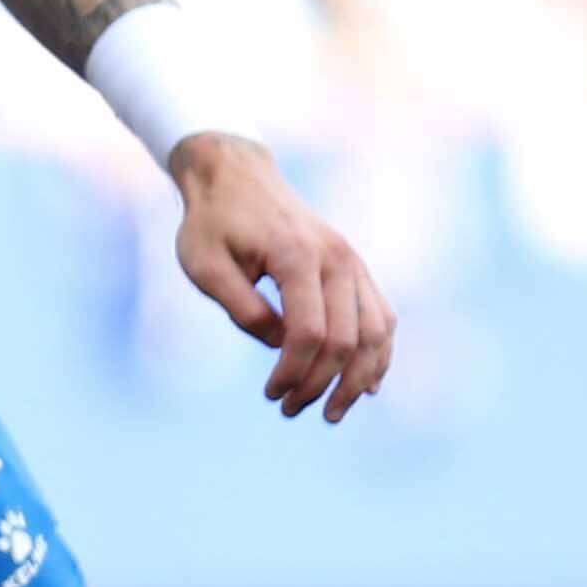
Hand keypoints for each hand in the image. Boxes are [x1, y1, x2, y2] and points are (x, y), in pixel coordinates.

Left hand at [168, 136, 394, 423]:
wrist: (237, 175)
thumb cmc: (213, 223)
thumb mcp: (205, 266)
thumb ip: (241, 309)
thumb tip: (279, 346)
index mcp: (297, 255)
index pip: (309, 333)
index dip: (293, 372)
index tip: (269, 394)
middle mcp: (336, 258)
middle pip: (347, 339)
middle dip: (322, 384)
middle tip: (290, 409)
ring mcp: (351, 261)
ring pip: (375, 332)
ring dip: (359, 379)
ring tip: (332, 411)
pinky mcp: (354, 267)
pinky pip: (381, 317)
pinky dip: (379, 353)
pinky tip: (368, 385)